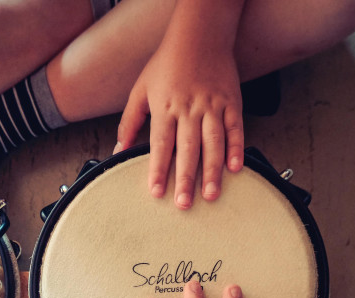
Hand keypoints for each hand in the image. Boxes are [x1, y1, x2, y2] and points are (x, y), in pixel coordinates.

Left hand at [114, 23, 243, 208]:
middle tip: (183, 204)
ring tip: (211, 195)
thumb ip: (129, 122)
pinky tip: (235, 168)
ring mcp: (213, 106)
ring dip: (212, 171)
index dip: (158, 169)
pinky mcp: (232, 102)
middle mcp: (189, 109)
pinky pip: (235, 129)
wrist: (199, 35)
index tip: (156, 192)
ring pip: (213, 143)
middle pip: (187, 149)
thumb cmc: (166, 64)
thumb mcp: (140, 90)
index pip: (160, 144)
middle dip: (185, 178)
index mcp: (165, 107)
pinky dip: (236, 148)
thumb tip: (118, 151)